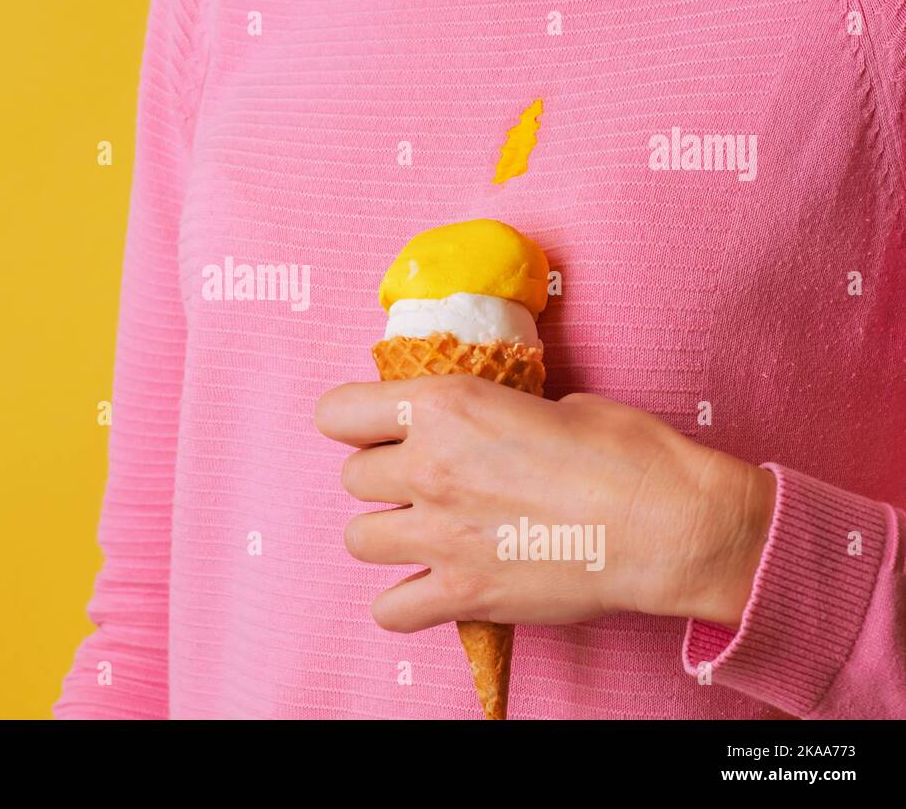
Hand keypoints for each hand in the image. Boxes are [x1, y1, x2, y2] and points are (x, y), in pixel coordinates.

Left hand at [314, 376, 775, 632]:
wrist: (673, 526)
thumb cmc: (627, 453)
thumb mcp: (550, 401)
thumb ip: (489, 413)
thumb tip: (477, 426)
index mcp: (445, 406)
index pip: (338, 412)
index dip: (354, 420)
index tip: (375, 428)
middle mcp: (428, 468)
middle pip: (353, 478)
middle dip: (384, 478)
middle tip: (425, 482)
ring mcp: (440, 535)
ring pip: (358, 539)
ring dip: (388, 535)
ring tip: (427, 532)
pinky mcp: (463, 593)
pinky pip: (389, 610)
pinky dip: (404, 602)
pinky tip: (432, 586)